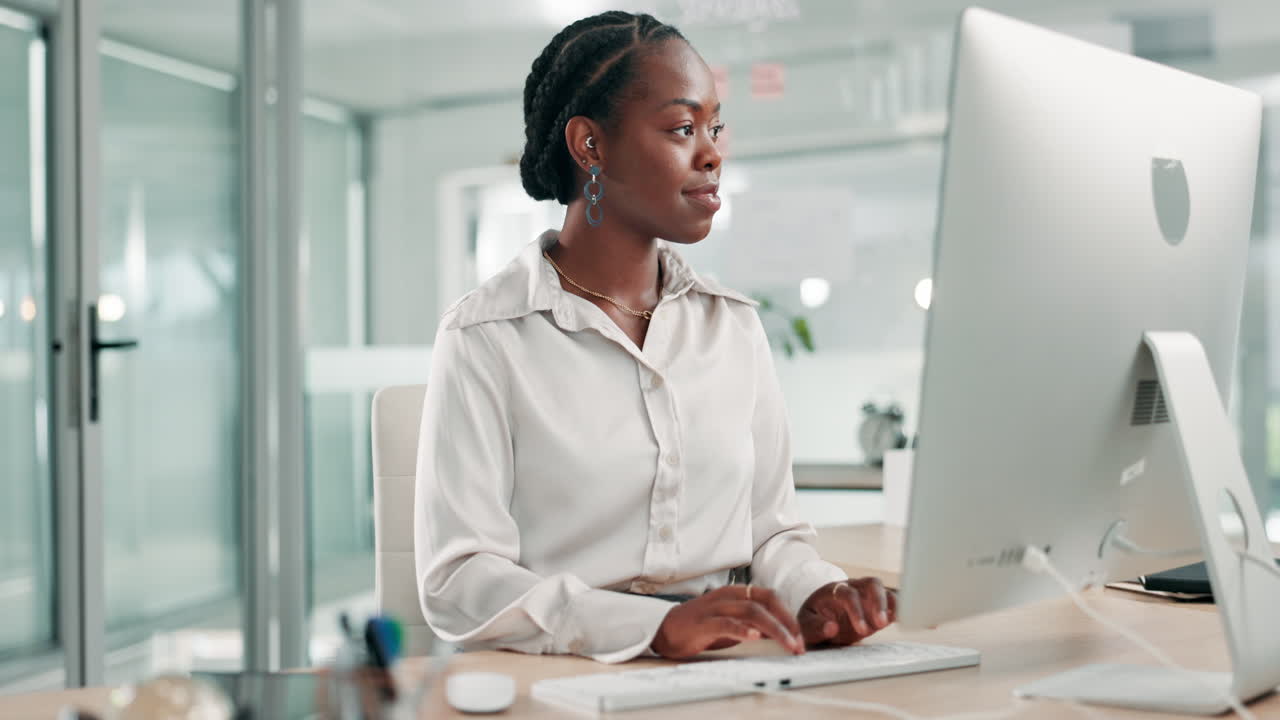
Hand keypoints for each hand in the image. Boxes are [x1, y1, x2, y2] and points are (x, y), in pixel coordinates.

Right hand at [650, 585, 804, 659]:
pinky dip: (743, 629)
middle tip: (800, 643)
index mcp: (736, 593)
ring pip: (752, 611)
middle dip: (787, 622)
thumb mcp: (732, 624)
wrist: (664, 629)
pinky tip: (754, 637)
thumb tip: (780, 632)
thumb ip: (754, 624)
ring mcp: (715, 608)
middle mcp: (728, 596)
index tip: (801, 636)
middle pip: (765, 601)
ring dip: (774, 629)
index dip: (788, 614)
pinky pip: (726, 623)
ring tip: (788, 644)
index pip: (770, 597)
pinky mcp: (703, 623)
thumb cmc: (701, 627)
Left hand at [799, 578, 895, 646]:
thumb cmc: (812, 620)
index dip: (857, 611)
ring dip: (890, 605)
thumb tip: (832, 627)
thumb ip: (816, 627)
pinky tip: (898, 620)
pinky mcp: (876, 605)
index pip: (848, 594)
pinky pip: (891, 601)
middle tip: (880, 623)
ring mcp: (866, 595)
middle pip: (872, 583)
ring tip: (890, 622)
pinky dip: (897, 608)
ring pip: (884, 590)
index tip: (862, 630)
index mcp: (834, 590)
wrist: (818, 617)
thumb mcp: (806, 625)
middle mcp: (853, 587)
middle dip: (878, 602)